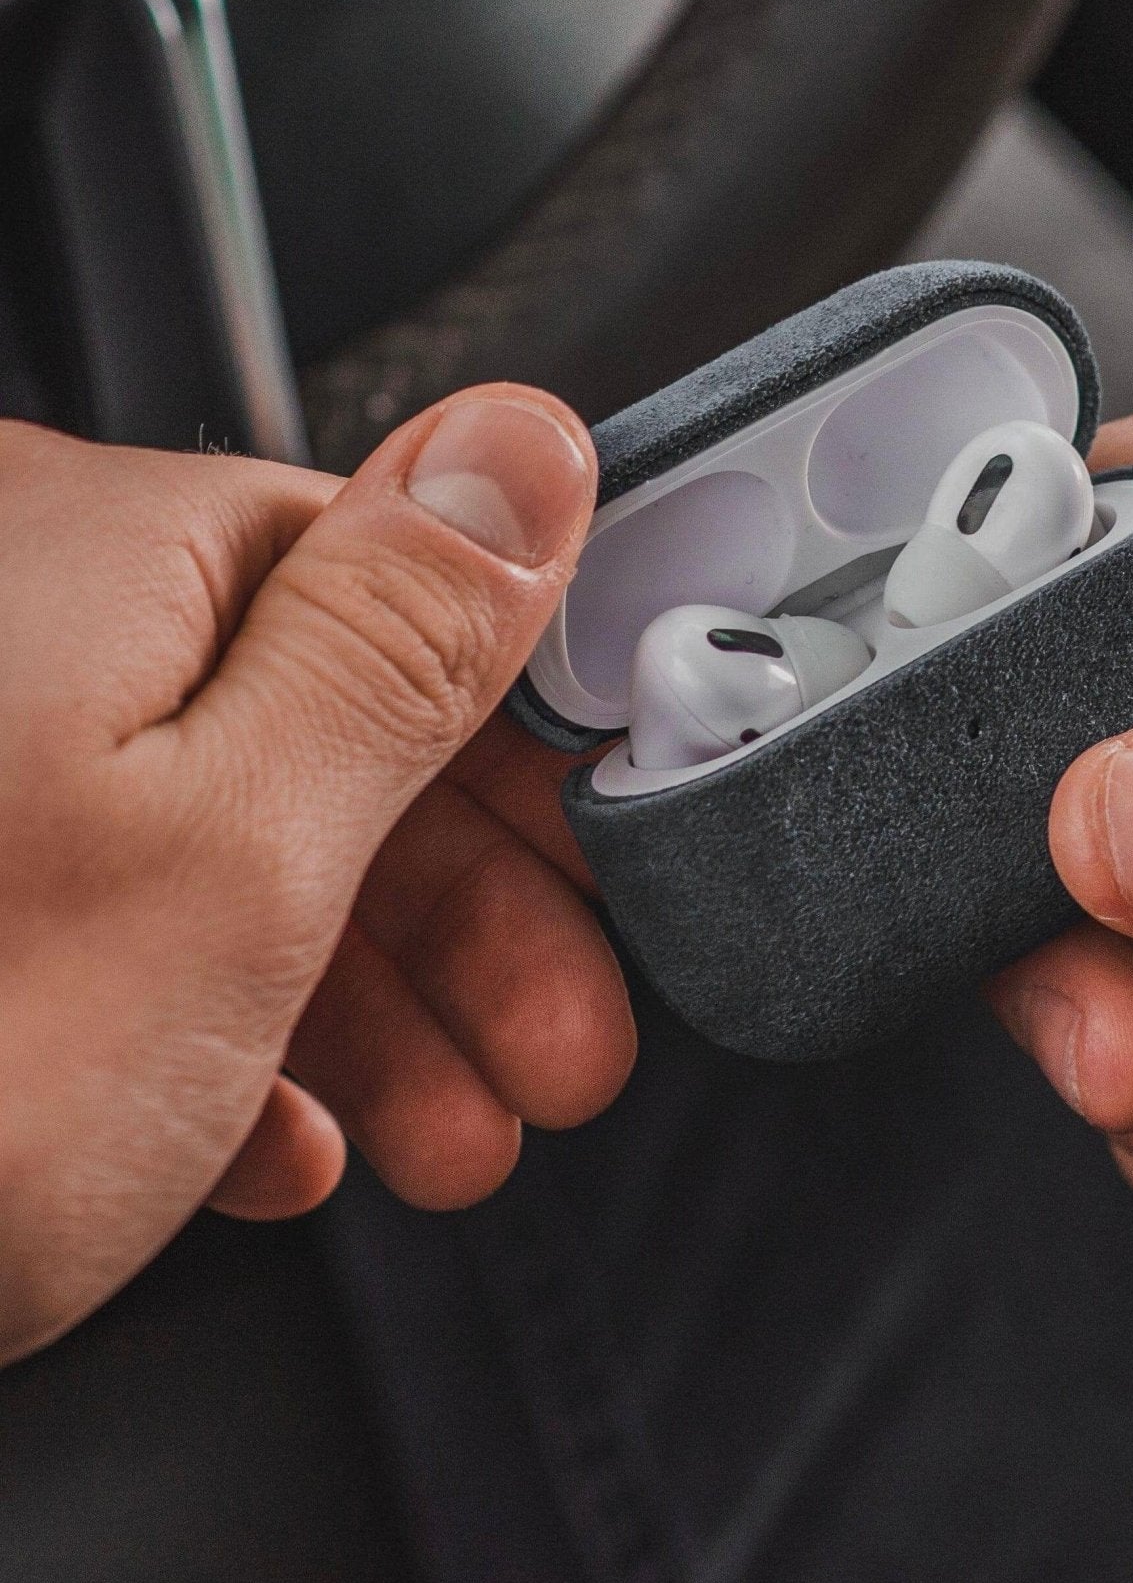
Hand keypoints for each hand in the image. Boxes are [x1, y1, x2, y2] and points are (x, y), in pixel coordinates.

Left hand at [0, 390, 634, 1365]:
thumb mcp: (239, 857)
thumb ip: (406, 635)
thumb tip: (522, 449)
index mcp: (80, 556)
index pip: (395, 585)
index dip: (526, 746)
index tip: (602, 858)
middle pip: (313, 729)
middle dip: (461, 916)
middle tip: (550, 1045)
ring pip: (213, 840)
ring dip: (360, 1000)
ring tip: (446, 1132)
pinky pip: (97, 914)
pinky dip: (204, 1027)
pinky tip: (259, 1133)